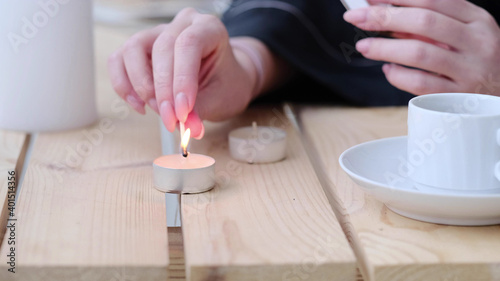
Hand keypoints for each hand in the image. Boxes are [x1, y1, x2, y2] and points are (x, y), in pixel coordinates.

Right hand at [107, 8, 257, 137]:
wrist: (222, 80)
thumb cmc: (224, 84)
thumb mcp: (220, 98)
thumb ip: (200, 111)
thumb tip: (187, 130)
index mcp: (208, 28)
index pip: (189, 44)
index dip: (183, 79)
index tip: (183, 111)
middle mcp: (181, 25)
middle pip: (161, 48)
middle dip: (163, 91)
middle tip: (171, 120)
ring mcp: (156, 34)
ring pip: (133, 49)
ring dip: (141, 86)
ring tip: (158, 111)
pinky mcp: (139, 49)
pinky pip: (118, 61)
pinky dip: (124, 86)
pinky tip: (140, 106)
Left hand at [343, 0, 499, 95]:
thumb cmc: (477, 59)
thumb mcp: (464, 33)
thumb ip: (431, 23)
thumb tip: (386, 13)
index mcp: (477, 20)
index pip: (433, 1)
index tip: (370, 0)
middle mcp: (476, 42)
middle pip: (424, 22)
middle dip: (384, 17)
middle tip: (357, 18)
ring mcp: (468, 70)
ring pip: (420, 54)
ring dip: (385, 48)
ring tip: (365, 46)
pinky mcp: (457, 96)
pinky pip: (421, 84)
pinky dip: (398, 76)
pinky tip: (388, 70)